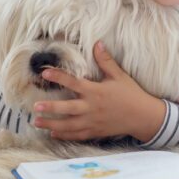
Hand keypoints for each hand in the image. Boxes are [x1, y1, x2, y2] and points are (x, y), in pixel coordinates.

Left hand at [32, 41, 165, 142]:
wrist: (143, 116)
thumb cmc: (131, 94)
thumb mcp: (119, 75)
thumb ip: (106, 60)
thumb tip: (97, 43)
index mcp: (96, 91)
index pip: (73, 82)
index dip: (58, 76)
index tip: (44, 72)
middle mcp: (92, 108)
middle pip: (67, 108)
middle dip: (50, 108)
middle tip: (35, 107)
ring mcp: (93, 122)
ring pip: (69, 125)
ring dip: (51, 124)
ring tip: (36, 122)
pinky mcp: (95, 132)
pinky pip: (77, 135)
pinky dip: (64, 135)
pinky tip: (53, 134)